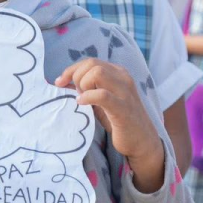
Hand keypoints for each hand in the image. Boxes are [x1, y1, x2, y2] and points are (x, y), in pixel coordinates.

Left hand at [55, 59, 164, 191]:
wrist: (142, 141)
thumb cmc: (118, 120)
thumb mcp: (101, 100)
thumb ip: (87, 88)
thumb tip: (63, 81)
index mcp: (118, 73)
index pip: (91, 61)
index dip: (71, 70)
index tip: (60, 82)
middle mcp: (123, 78)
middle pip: (92, 64)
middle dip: (76, 77)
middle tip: (76, 94)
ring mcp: (125, 91)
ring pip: (97, 73)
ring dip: (83, 85)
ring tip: (82, 99)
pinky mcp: (123, 107)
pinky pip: (102, 95)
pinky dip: (87, 97)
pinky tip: (82, 103)